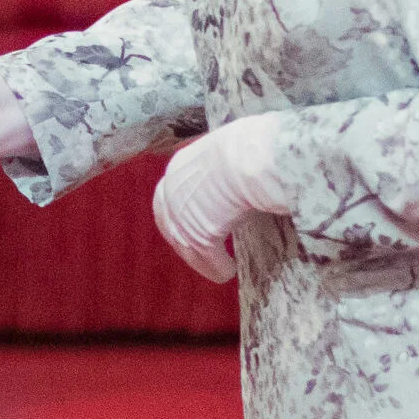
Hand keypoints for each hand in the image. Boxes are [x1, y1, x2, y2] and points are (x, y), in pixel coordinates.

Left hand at [151, 115, 286, 282]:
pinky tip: (229, 271)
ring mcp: (184, 215)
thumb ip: (221, 166)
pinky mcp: (200, 235)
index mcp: (179, 167)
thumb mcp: (226, 152)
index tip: (187, 224)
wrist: (249, 156)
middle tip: (199, 254)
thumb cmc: (250, 146)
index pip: (169, 196)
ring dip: (202, 261)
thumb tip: (238, 166)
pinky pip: (208, 258)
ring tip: (219, 270)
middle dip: (183, 240)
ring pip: (187, 247)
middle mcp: (174, 192)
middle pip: (170, 224)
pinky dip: (218, 268)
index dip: (176, 213)